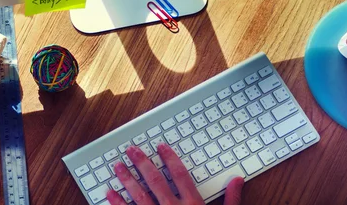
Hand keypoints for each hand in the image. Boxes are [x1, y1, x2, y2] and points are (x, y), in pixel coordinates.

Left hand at [106, 143, 243, 204]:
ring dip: (126, 180)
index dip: (170, 158)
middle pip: (155, 181)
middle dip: (142, 163)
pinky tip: (109, 193)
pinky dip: (117, 203)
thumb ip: (231, 200)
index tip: (160, 147)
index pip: (179, 175)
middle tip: (131, 150)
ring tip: (117, 167)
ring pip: (138, 196)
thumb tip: (237, 180)